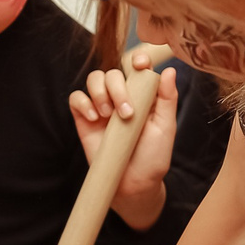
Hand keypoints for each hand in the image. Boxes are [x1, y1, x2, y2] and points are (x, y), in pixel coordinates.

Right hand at [69, 57, 178, 228]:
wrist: (133, 185)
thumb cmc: (153, 157)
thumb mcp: (166, 128)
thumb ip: (167, 99)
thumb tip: (168, 71)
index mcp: (143, 96)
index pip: (137, 69)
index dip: (137, 60)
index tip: (140, 63)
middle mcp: (121, 97)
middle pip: (113, 73)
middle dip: (118, 88)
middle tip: (126, 113)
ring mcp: (102, 107)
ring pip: (94, 80)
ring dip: (99, 92)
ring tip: (107, 114)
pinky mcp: (84, 120)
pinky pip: (76, 99)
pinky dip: (83, 102)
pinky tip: (94, 118)